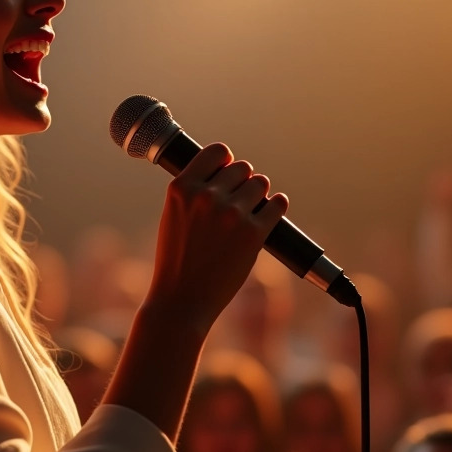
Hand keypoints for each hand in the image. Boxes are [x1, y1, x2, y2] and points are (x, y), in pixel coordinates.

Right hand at [143, 143, 288, 335]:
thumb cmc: (177, 258)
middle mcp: (206, 196)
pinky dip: (276, 207)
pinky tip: (270, 213)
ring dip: (259, 195)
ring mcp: (231, 214)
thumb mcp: (173, 215)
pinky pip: (278, 204)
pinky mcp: (253, 233)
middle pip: (243, 168)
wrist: (182, 299)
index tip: (227, 172)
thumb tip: (228, 169)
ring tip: (250, 213)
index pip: (217, 152)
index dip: (226, 161)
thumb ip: (194, 190)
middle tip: (238, 203)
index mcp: (181, 188)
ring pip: (261, 184)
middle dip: (243, 183)